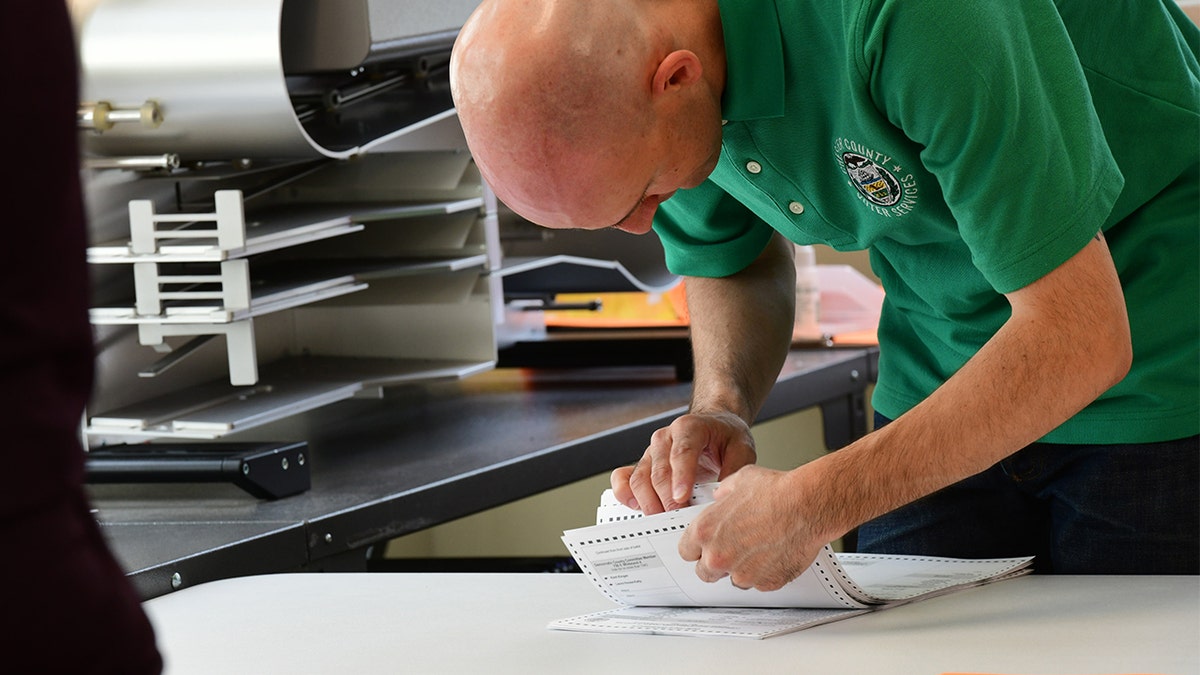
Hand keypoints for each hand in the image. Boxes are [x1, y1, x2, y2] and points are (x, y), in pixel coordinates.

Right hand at [611, 411, 755, 513]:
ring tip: (664, 520)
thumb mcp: (741, 447)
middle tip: (680, 520)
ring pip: (640, 478)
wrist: (713, 425)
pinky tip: (636, 506)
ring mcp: (650, 451)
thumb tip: (724, 496)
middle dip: (668, 500)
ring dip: (649, 503)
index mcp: (689, 427)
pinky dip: (625, 494)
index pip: (682, 452)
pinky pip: (624, 478)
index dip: (681, 476)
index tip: (682, 498)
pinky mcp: (643, 464)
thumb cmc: (725, 436)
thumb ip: (735, 470)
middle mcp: (664, 438)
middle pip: (659, 471)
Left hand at [677, 464, 829, 590]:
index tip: (704, 546)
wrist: (807, 505)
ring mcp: (742, 573)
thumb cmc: (776, 491)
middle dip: (715, 564)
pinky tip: (775, 553)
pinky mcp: (766, 583)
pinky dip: (766, 573)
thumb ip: (722, 493)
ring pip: (734, 579)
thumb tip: (720, 496)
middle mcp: (719, 557)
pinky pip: (760, 583)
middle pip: (705, 572)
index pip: (686, 552)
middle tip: (732, 550)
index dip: (696, 548)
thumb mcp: (739, 481)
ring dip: (742, 569)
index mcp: (705, 532)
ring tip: (760, 547)